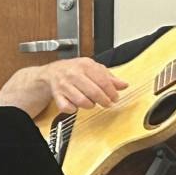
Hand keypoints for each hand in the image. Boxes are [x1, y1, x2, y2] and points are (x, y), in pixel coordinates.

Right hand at [0, 57, 127, 115]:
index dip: (111, 92)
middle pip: (93, 91)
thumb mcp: (93, 69)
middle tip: (107, 104)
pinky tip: (76, 105)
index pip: (103, 80)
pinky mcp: (56, 95)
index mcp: (85, 65)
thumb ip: (109, 77)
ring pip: (82, 101)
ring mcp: (63, 85)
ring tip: (92, 103)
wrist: (51, 72)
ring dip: (90, 105)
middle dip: (103, 101)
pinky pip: (67, 108)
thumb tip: (124, 85)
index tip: (115, 98)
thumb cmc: (74, 70)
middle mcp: (73, 74)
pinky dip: (74, 109)